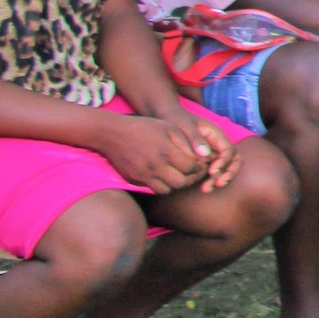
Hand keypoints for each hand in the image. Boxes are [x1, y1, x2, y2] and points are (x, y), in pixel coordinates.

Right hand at [96, 111, 212, 192]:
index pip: (191, 168)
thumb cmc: (145, 127)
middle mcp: (154, 167)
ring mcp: (142, 175)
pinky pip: (152, 189)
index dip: (199, 167)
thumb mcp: (169, 128)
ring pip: (167, 190)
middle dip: (190, 178)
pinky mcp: (133, 180)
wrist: (113, 134)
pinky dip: (161, 185)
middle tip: (192, 172)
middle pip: (180, 183)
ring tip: (178, 174)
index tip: (200, 163)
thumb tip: (205, 155)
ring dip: (175, 184)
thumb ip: (188, 142)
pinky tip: (164, 175)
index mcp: (166, 152)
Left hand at [165, 105, 242, 190]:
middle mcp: (218, 144)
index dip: (224, 162)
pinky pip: (214, 171)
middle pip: (234, 160)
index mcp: (217, 135)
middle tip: (217, 184)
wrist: (167, 119)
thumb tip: (205, 154)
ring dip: (220, 179)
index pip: (229, 150)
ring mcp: (213, 153)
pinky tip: (203, 187)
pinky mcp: (205, 160)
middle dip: (228, 173)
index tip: (212, 171)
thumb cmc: (177, 120)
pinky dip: (212, 180)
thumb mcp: (185, 126)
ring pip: (226, 168)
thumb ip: (196, 138)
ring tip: (207, 189)